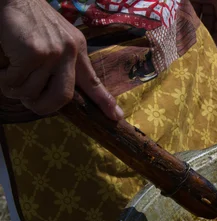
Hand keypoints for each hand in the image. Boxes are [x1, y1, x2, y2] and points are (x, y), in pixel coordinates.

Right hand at [0, 0, 122, 119]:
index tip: (116, 117)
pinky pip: (16, 82)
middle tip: (30, 103)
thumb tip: (59, 90)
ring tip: (9, 75)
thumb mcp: (56, 38)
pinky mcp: (33, 53)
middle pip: (63, 97)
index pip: (93, 80)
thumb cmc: (28, 19)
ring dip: (16, 90)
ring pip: (33, 91)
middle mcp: (69, 51)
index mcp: (77, 48)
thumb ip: (62, 60)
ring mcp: (52, 52)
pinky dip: (5, 80)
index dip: (104, 101)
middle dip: (44, 107)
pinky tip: (3, 67)